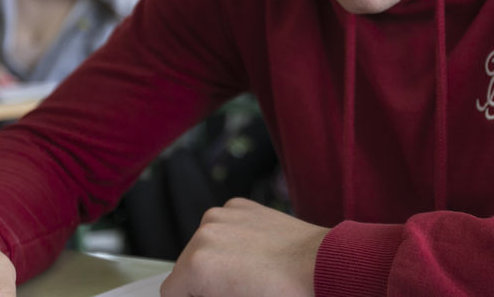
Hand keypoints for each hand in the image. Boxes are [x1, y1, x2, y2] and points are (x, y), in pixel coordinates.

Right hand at [161, 198, 329, 296]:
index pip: (170, 292)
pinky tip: (253, 255)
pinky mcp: (240, 206)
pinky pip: (221, 228)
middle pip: (184, 268)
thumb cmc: (286, 295)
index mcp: (198, 266)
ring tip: (246, 277)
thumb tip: (202, 293)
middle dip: (202, 284)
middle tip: (231, 293)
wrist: (323, 267)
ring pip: (201, 246)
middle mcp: (205, 234)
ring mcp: (223, 216)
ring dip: (214, 261)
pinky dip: (229, 240)